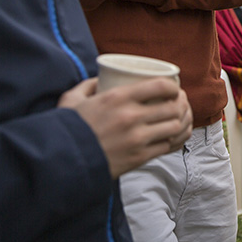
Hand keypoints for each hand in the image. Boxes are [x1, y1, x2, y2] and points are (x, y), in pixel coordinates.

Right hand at [58, 77, 192, 177]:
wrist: (61, 163)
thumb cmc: (67, 130)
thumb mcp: (73, 99)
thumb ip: (88, 85)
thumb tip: (100, 79)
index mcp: (117, 98)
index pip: (160, 86)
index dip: (172, 86)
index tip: (172, 88)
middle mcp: (131, 117)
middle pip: (172, 107)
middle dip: (180, 104)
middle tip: (178, 104)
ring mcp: (137, 139)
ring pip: (174, 127)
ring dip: (180, 122)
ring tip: (178, 119)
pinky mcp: (139, 158)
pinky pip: (167, 147)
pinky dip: (174, 141)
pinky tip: (172, 137)